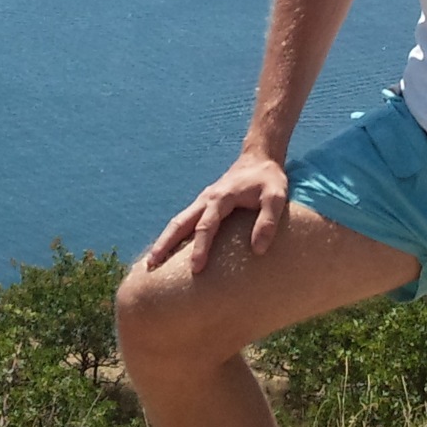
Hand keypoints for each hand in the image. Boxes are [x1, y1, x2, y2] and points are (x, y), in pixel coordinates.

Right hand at [147, 149, 288, 271]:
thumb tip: (258, 251)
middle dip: (164, 244)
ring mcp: (203, 201)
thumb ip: (268, 222)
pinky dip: (173, 236)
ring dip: (164, 241)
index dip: (200, 248)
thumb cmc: (268, 180)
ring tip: (151, 263)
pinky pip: (184, 221)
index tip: (195, 269)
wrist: (259, 158)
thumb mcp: (276, 198)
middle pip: (179, 223)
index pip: (206, 226)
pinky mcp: (204, 204)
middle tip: (151, 265)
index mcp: (222, 198)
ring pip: (178, 222)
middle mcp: (206, 199)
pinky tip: (169, 251)